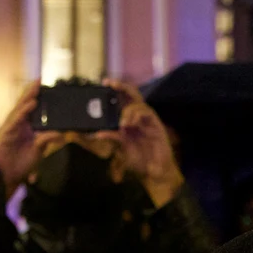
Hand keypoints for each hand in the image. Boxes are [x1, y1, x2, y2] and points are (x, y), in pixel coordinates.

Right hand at [0, 82, 60, 190]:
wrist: (9, 176)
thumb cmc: (21, 164)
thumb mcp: (38, 150)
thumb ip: (46, 139)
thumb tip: (60, 134)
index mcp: (24, 127)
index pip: (30, 109)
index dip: (35, 97)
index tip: (43, 86)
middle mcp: (17, 124)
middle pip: (24, 105)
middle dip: (31, 92)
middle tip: (39, 80)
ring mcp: (10, 128)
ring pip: (19, 110)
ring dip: (27, 98)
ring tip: (35, 88)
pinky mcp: (6, 133)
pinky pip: (15, 120)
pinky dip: (23, 112)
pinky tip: (30, 104)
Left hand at [96, 80, 181, 206]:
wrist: (154, 170)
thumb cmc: (140, 158)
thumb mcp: (122, 147)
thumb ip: (112, 137)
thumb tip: (96, 133)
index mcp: (129, 119)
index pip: (122, 99)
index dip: (115, 89)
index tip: (104, 82)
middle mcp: (138, 117)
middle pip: (131, 95)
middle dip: (121, 87)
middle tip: (110, 84)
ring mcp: (147, 120)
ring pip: (138, 104)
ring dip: (128, 111)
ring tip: (123, 125)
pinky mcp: (156, 124)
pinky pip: (147, 113)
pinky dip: (137, 116)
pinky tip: (131, 124)